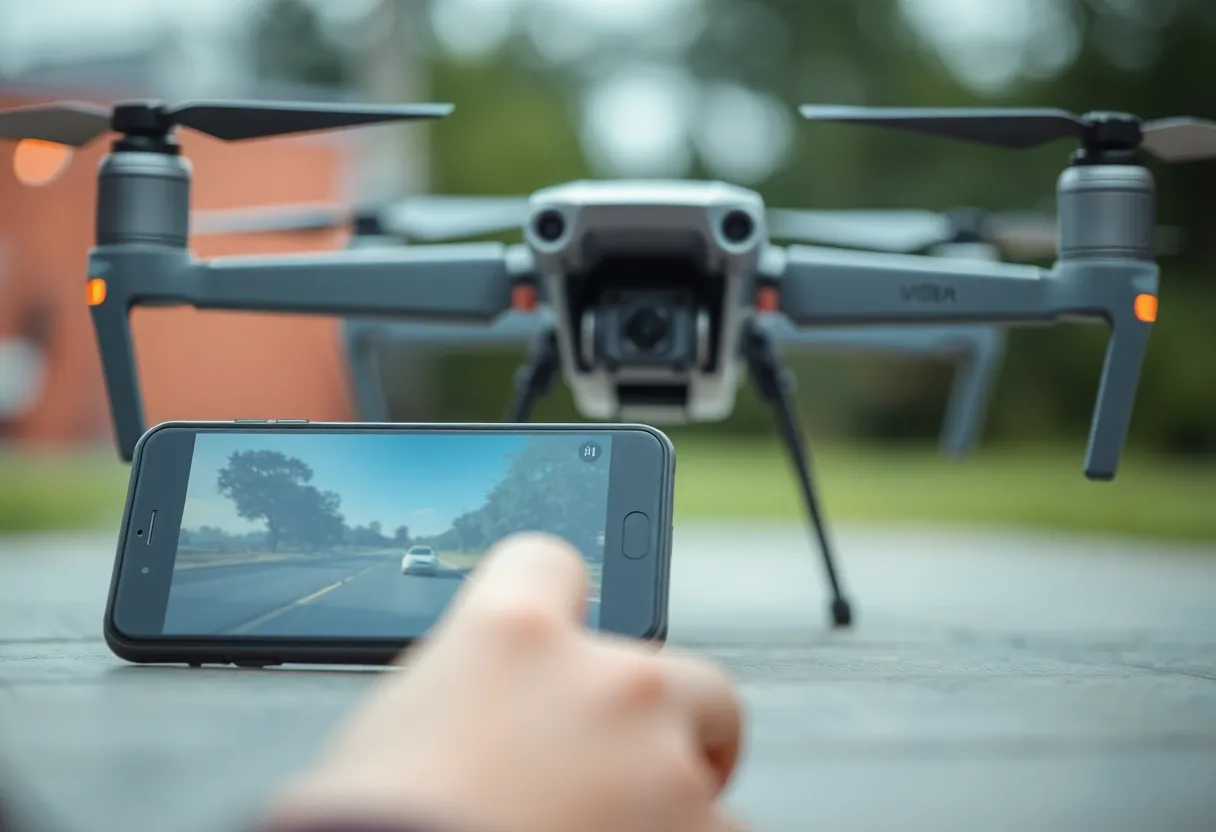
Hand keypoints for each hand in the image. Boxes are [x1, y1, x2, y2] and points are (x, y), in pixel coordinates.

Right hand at [262, 531, 745, 831]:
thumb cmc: (379, 830)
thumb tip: (497, 700)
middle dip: (669, 722)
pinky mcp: (702, 830)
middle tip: (638, 769)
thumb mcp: (397, 731)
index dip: (556, 603)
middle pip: (680, 674)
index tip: (566, 643)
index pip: (550, 564)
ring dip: (667, 803)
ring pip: (700, 771)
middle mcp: (603, 682)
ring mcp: (662, 760)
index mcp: (510, 635)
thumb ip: (473, 689)